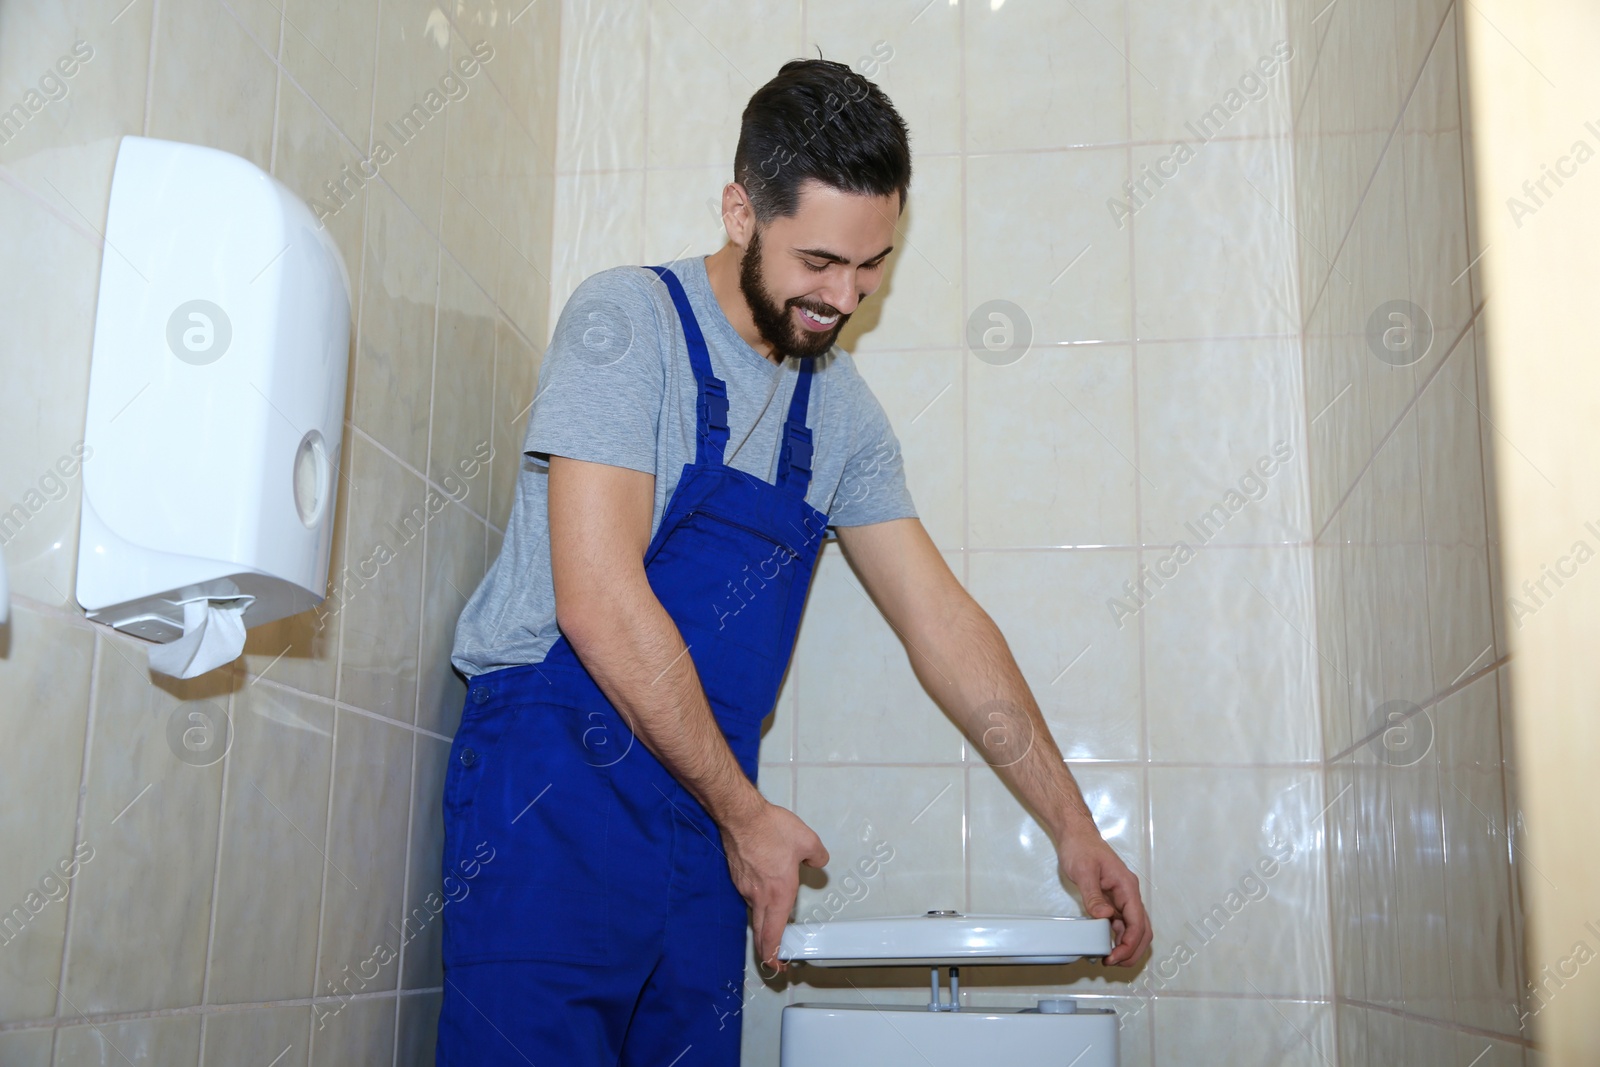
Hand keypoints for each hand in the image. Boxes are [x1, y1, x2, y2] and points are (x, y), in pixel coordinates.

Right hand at [719, 800, 829, 972]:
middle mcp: (759, 896)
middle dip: (767, 950)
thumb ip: (817, 856)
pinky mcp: (736, 876)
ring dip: (763, 922)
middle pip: (760, 932)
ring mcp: (744, 887)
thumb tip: (818, 862)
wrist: (740, 815)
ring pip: (754, 912)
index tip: (778, 966)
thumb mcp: (807, 840)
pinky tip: (763, 888)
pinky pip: (747, 895)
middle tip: (774, 959)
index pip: (773, 935)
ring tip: (772, 923)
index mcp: (778, 894)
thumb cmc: (770, 828)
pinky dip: (756, 901)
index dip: (774, 956)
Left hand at [1056, 827, 1150, 966]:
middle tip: (1114, 963)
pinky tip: (1106, 945)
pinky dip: (1117, 937)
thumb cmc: (1081, 847)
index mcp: (1126, 886)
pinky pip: (1120, 923)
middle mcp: (1128, 894)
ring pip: (1133, 928)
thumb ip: (1094, 896)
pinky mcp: (1113, 899)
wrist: (1076, 835)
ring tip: (1109, 959)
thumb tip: (1104, 917)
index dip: (1130, 943)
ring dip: (1125, 946)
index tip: (1116, 956)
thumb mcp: (1084, 872)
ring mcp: (1122, 897)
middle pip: (1142, 929)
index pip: (1137, 921)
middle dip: (1132, 950)